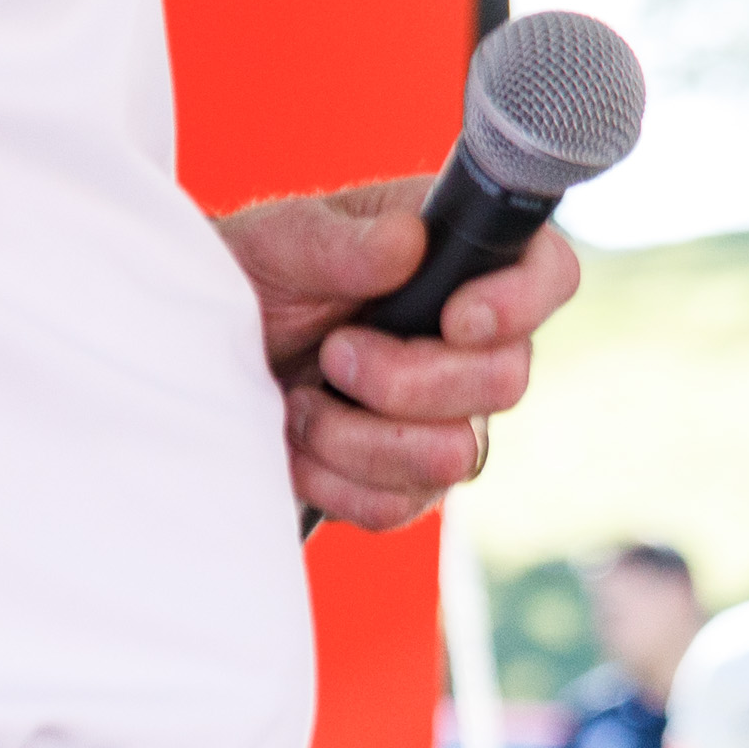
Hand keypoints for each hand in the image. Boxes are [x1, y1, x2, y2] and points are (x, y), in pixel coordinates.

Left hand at [214, 180, 579, 529]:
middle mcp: (468, 340)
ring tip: (305, 402)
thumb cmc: (254, 277)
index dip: (522, 302)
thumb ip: (341, 241)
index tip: (455, 318)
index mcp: (456, 257)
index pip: (549, 273)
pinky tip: (300, 445)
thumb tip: (407, 245)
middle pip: (506, 380)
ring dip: (359, 436)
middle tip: (334, 352)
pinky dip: (335, 480)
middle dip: (406, 379)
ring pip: (453, 456)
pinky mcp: (405, 480)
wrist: (198, 353)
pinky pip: (399, 506)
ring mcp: (445, 415)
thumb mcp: (280, 241)